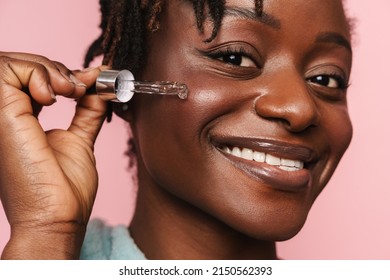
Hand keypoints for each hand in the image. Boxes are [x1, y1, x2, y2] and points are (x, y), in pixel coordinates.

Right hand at [0, 52, 107, 258]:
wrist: (58, 216)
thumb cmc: (65, 188)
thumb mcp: (80, 139)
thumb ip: (87, 111)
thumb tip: (98, 86)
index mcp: (23, 119)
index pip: (31, 78)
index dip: (61, 73)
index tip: (93, 83)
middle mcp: (7, 114)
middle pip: (19, 66)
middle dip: (56, 68)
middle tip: (81, 88)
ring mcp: (1, 114)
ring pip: (10, 63)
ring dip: (48, 68)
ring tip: (72, 91)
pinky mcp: (1, 114)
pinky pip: (7, 71)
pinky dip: (37, 73)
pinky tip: (58, 95)